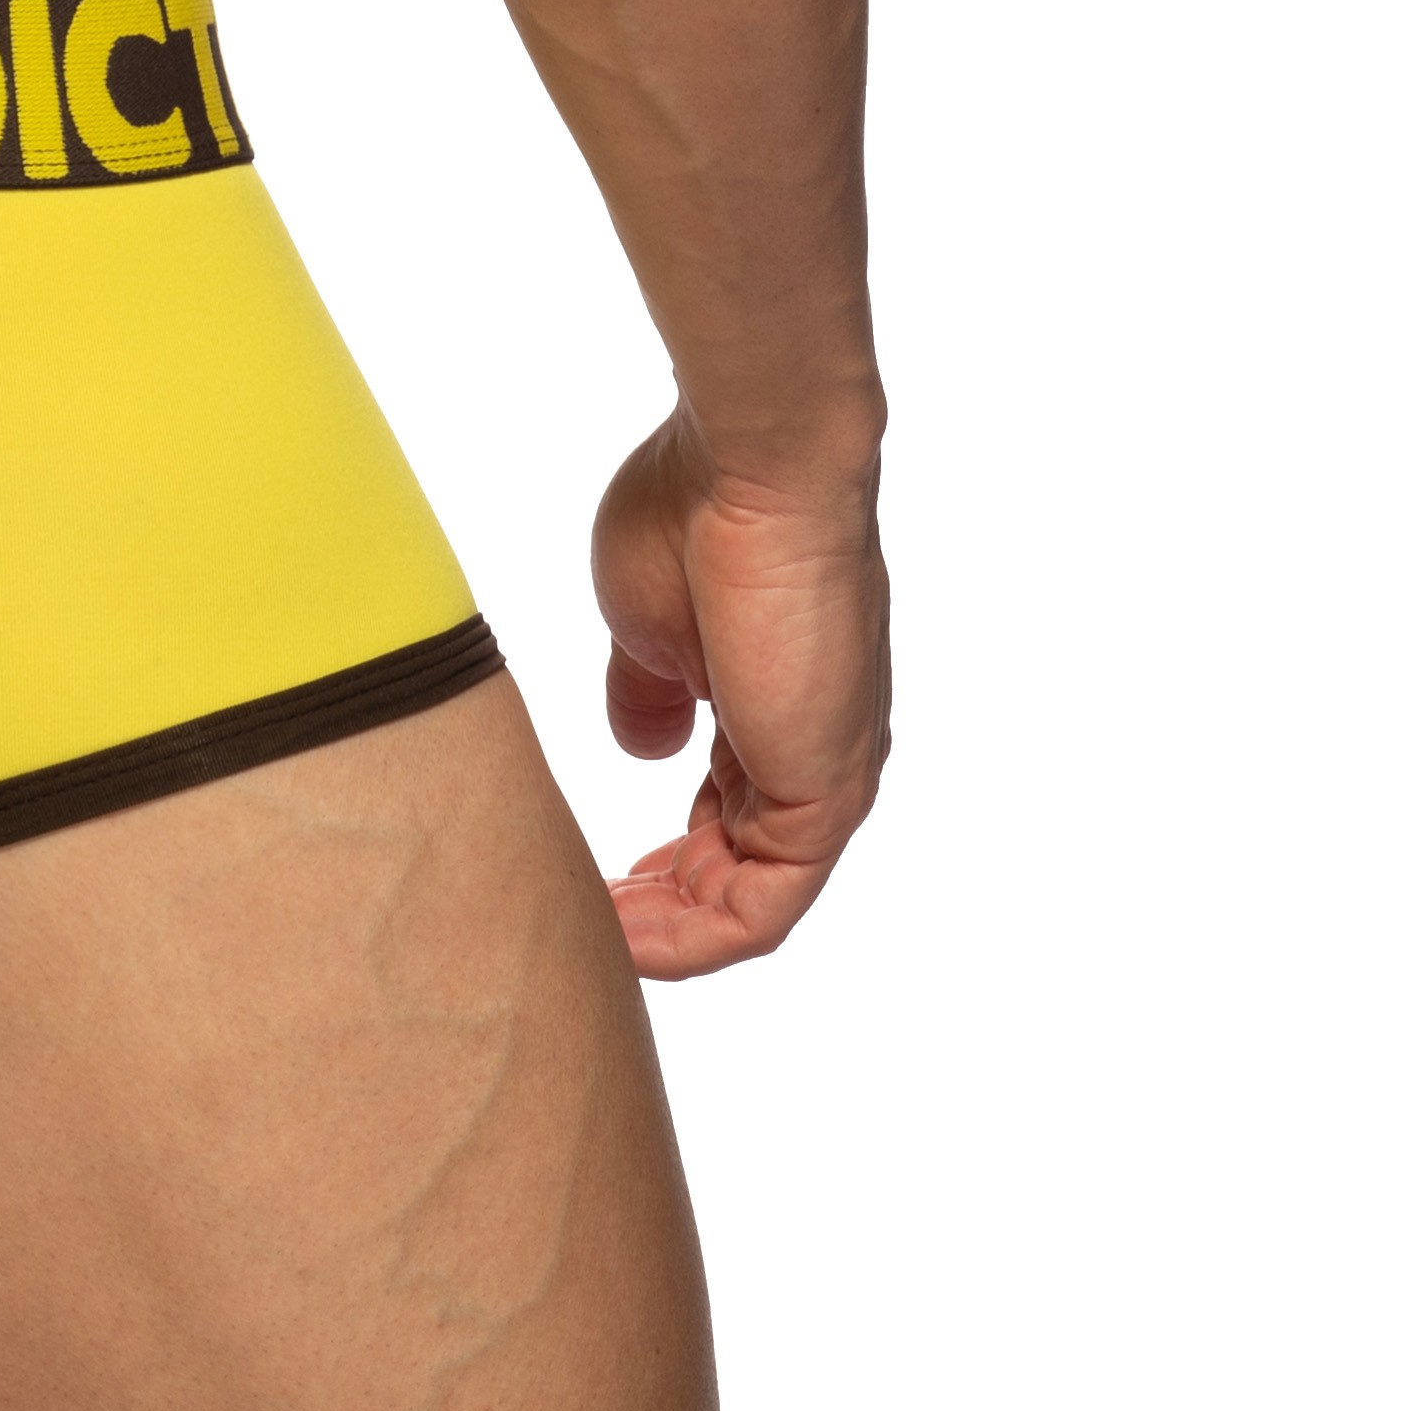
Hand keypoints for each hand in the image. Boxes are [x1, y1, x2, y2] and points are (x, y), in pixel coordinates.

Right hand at [591, 410, 889, 976]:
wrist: (754, 471)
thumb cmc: (694, 515)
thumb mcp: (644, 620)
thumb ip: (648, 691)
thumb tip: (643, 741)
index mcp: (770, 706)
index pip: (723, 813)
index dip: (662, 859)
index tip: (593, 874)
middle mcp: (809, 747)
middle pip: (738, 869)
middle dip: (661, 908)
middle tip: (586, 922)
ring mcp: (825, 773)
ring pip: (752, 899)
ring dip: (672, 932)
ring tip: (593, 939)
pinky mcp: (825, 794)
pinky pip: (764, 905)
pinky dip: (698, 936)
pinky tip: (629, 935)